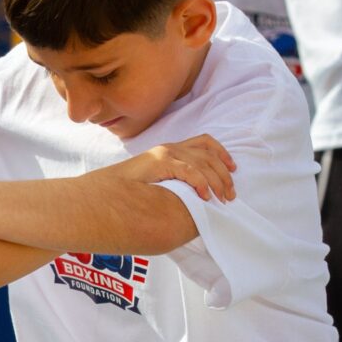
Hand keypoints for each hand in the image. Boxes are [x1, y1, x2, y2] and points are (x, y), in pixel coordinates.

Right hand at [105, 134, 235, 201]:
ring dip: (217, 182)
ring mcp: (166, 153)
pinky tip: (205, 196)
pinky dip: (202, 183)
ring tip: (222, 199)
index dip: (222, 153)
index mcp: (171, 149)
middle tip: (230, 195)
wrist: (107, 187)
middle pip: (209, 155)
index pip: (205, 142)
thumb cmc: (131, 189)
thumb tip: (197, 194)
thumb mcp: (159, 180)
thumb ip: (176, 180)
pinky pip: (190, 170)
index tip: (233, 169)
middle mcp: (171, 148)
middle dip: (225, 175)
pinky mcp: (161, 162)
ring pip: (204, 163)